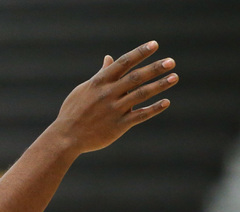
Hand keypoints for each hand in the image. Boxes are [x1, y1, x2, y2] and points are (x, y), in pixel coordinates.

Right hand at [52, 40, 178, 153]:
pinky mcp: (118, 125)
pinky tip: (166, 102)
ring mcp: (114, 109)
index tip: (154, 45)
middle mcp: (108, 94)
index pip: (123, 63)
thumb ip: (100, 74)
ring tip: (174, 77)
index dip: (139, 53)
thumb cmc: (73, 111)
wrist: (66, 137)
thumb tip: (109, 58)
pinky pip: (140, 115)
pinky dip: (154, 108)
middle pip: (136, 77)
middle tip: (171, 61)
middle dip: (155, 68)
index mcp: (99, 82)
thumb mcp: (84, 90)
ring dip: (160, 85)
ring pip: (141, 94)